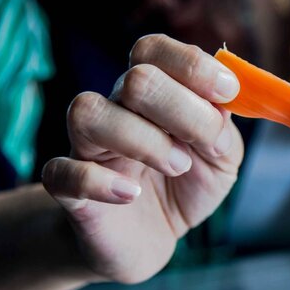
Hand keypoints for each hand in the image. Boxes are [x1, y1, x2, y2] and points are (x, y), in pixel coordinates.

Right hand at [42, 34, 243, 282]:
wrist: (152, 239)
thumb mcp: (221, 158)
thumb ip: (223, 128)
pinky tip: (131, 195)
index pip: (153, 50)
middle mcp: (115, 109)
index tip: (227, 92)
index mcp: (151, 93)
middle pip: (135, 78)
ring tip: (176, 166)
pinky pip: (62, 171)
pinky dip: (99, 182)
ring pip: (89, 113)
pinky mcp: (68, 190)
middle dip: (181, 110)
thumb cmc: (186, 186)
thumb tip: (224, 102)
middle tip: (202, 146)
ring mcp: (87, 147)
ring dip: (144, 140)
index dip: (192, 64)